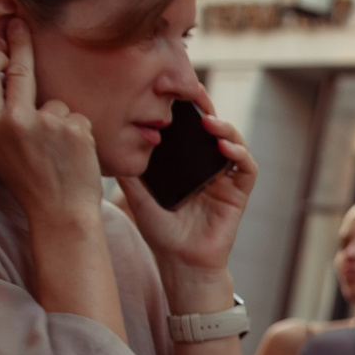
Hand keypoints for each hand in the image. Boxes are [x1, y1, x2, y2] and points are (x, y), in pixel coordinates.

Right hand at [0, 22, 105, 234]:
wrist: (61, 212)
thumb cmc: (30, 181)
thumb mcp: (1, 147)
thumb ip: (1, 114)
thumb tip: (3, 78)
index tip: (1, 48)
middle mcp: (15, 119)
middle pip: (19, 69)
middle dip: (20, 41)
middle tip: (21, 22)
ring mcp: (47, 122)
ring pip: (57, 103)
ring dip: (61, 121)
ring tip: (59, 151)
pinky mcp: (75, 127)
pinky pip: (78, 118)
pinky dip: (79, 133)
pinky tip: (75, 154)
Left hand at [119, 85, 255, 305]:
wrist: (180, 263)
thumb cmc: (160, 233)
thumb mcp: (136, 195)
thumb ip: (129, 171)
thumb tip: (106, 143)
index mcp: (185, 164)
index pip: (188, 129)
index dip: (185, 109)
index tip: (171, 91)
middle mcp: (207, 167)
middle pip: (213, 129)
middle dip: (206, 109)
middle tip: (194, 93)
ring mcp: (225, 180)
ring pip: (234, 143)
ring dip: (226, 128)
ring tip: (209, 121)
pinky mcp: (238, 194)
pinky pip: (247, 170)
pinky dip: (240, 155)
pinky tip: (224, 147)